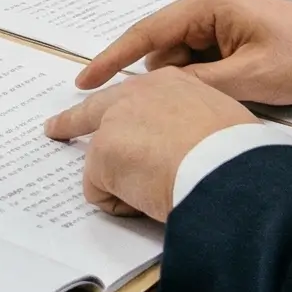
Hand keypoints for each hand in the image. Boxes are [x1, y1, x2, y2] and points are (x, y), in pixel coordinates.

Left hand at [44, 68, 257, 220]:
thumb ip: (194, 125)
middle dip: (71, 122)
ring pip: (104, 163)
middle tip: (54, 128)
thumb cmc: (237, 153)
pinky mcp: (101, 155)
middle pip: (93, 109)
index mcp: (170, 85)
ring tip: (162, 192)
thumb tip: (189, 148)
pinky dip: (124, 206)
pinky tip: (153, 200)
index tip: (111, 114)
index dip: (121, 110)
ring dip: (124, 184)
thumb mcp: (221, 123)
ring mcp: (114, 123)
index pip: (135, 97)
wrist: (228, 169)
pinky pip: (104, 195)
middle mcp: (136, 94)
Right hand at [73, 0, 291, 105]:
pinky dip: (199, 77)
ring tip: (202, 108)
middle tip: (152, 116)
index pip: (145, 34)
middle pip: (161, 47)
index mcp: (205, 6)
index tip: (83, 84)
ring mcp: (215, 15)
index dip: (111, 60)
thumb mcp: (248, 79)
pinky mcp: (227, 29)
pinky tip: (213, 97)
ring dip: (184, 81)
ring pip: (179, 55)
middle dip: (158, 81)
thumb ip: (197, 84)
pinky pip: (198, 56)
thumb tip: (157, 93)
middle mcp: (203, 3)